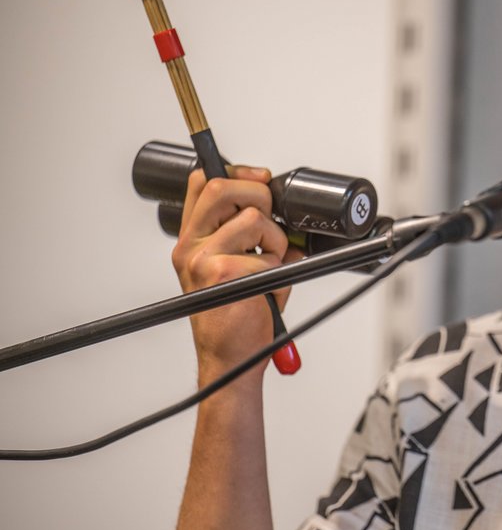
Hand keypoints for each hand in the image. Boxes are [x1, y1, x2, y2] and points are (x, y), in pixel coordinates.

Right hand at [171, 165, 296, 379]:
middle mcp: (191, 246)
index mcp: (192, 240)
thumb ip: (252, 239)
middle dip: (259, 196)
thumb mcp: (239, 270)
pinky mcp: (223, 273)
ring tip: (270, 269)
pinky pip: (267, 257)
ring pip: (254, 220)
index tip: (260, 178)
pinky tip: (267, 292)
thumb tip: (282, 217)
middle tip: (271, 225)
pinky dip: (278, 274)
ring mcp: (202, 259)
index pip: (202, 183)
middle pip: (222, 187)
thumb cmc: (235, 317)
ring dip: (276, 243)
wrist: (229, 357)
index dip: (236, 172)